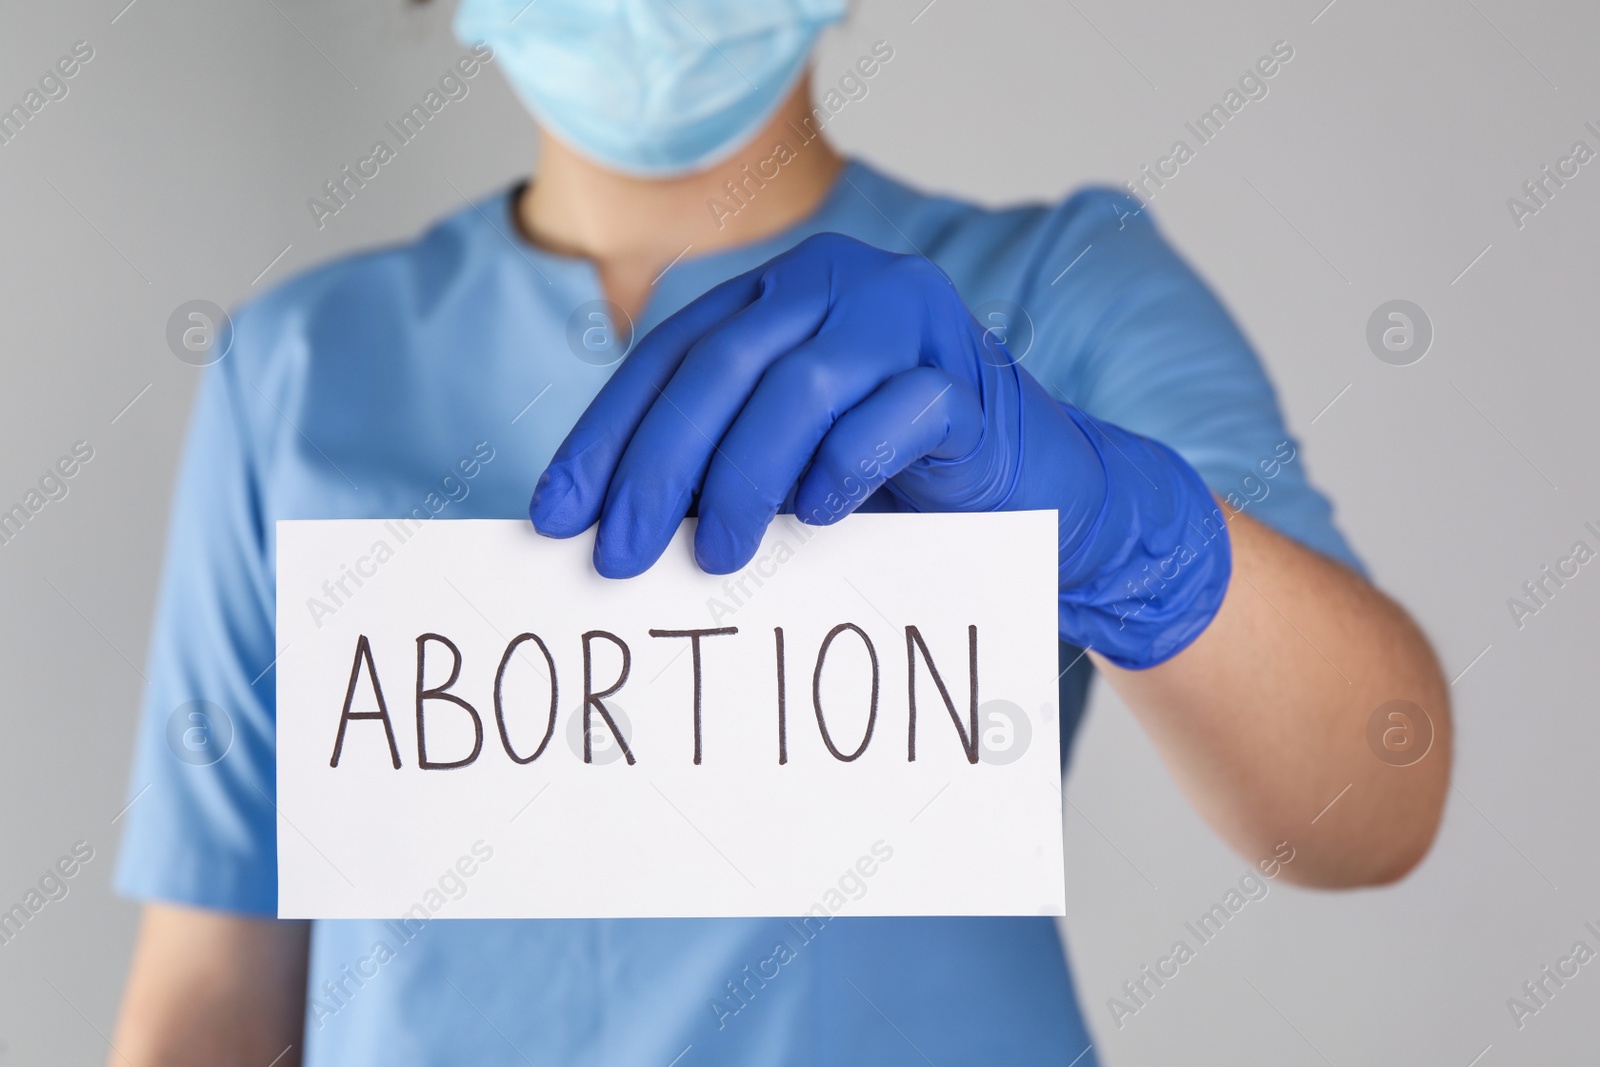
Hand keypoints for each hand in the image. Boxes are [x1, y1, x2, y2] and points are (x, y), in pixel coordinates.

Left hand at [530, 232, 1229, 667]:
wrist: (1033, 488)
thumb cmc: (890, 480)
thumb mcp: (783, 466)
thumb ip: (712, 467)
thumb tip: (605, 528)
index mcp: (779, 294)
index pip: (669, 357)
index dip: (606, 436)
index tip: (559, 518)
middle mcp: (837, 285)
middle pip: (721, 367)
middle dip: (657, 467)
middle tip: (620, 554)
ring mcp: (909, 320)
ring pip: (802, 385)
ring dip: (745, 478)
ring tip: (718, 556)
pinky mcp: (969, 378)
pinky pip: (898, 411)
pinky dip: (847, 466)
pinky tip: (819, 517)